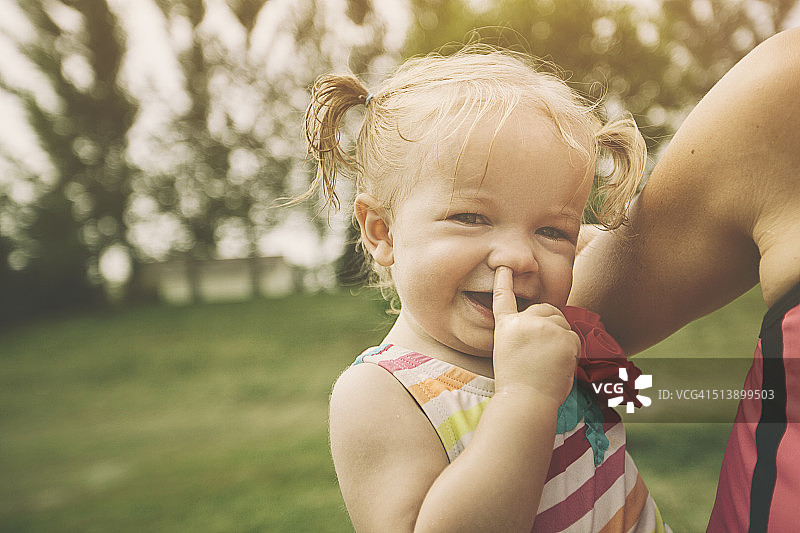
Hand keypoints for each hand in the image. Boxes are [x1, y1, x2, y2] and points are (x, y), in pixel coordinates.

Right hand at [491, 266, 579, 404]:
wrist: (525, 400)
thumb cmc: (517, 384)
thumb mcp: (509, 353)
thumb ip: (523, 335)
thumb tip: (548, 327)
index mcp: (506, 326)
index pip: (502, 298)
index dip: (503, 281)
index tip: (504, 266)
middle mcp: (524, 321)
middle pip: (546, 309)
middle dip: (551, 324)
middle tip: (545, 351)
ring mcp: (544, 327)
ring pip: (563, 324)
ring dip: (562, 339)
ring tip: (549, 362)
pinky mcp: (563, 336)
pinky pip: (575, 339)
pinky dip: (572, 352)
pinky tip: (560, 365)